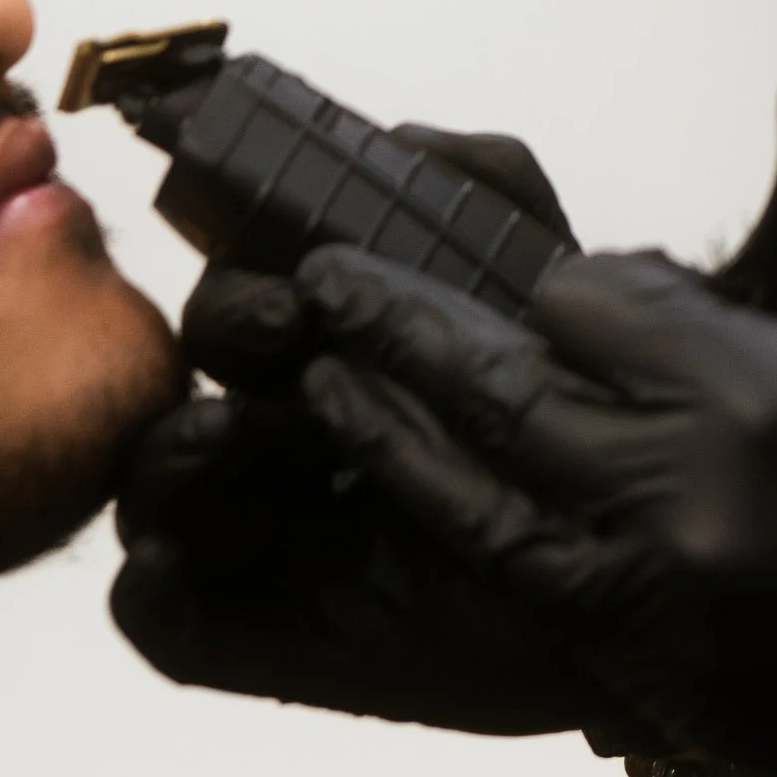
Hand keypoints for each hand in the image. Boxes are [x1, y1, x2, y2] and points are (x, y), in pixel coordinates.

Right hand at [112, 126, 670, 756]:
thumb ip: (482, 189)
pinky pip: (162, 616)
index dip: (253, 265)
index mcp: (324, 340)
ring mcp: (255, 531)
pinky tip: (174, 560)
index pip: (246, 288)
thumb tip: (402, 145)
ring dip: (170, 452)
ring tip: (228, 432)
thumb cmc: (567, 427)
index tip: (309, 275)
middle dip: (231, 333)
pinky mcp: (252, 631)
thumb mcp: (540, 284)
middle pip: (194, 366)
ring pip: (155, 485)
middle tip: (293, 327)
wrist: (625, 564)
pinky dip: (150, 589)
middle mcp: (277, 424)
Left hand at [290, 51, 776, 776]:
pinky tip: (451, 526)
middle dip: (405, 343)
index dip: (576, 284)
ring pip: (488, 522)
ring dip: (406, 455)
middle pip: (504, 404)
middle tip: (322, 293)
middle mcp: (698, 508)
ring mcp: (677, 620)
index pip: (598, 307)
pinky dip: (488, 560)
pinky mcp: (683, 705)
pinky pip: (545, 619)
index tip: (566, 275)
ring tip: (333, 401)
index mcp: (772, 395)